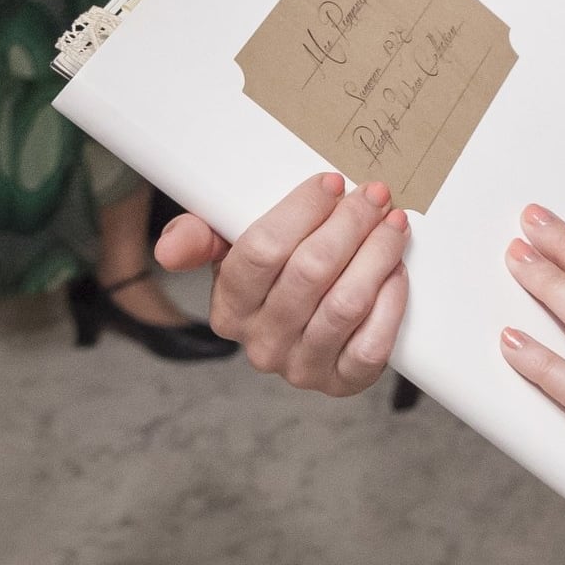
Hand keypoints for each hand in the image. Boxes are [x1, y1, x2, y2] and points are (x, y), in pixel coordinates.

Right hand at [155, 172, 408, 395]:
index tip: (331, 183)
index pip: (261, 251)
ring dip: (377, 255)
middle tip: (374, 195)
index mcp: (229, 308)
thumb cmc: (276, 274)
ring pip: (345, 304)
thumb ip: (200, 237)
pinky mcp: (343, 381)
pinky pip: (371, 345)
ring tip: (392, 224)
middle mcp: (261, 343)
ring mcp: (302, 367)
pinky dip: (390, 303)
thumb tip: (169, 248)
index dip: (301, 212)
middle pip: (310, 272)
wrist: (312, 329)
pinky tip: (395, 272)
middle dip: (350, 224)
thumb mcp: (231, 249)